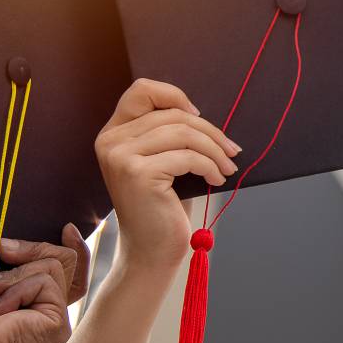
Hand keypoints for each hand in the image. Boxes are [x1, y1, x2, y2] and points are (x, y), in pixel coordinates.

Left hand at [0, 228, 89, 342]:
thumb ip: (10, 260)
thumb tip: (21, 240)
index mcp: (36, 297)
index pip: (69, 268)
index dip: (75, 247)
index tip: (66, 228)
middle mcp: (51, 307)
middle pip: (66, 259)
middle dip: (34, 246)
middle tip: (2, 250)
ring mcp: (57, 316)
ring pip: (54, 265)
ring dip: (14, 274)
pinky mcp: (58, 325)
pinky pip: (45, 282)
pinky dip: (16, 290)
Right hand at [94, 78, 239, 272]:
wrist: (151, 252)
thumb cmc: (162, 206)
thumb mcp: (162, 162)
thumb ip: (167, 133)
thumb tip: (199, 112)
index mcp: (113, 133)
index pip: (141, 90)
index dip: (174, 95)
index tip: (199, 115)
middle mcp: (110, 141)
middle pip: (172, 114)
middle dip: (210, 131)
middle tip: (231, 151)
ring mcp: (120, 156)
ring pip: (182, 133)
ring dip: (214, 149)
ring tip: (227, 167)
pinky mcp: (137, 173)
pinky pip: (187, 156)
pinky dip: (210, 166)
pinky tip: (217, 179)